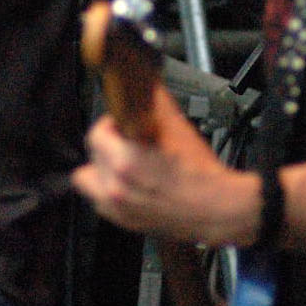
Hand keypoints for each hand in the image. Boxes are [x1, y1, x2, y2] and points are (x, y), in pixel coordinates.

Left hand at [72, 85, 258, 246]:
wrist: (216, 209)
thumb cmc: (201, 175)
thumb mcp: (178, 128)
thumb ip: (156, 102)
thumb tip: (147, 83)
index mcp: (125, 162)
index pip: (97, 132)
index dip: (113, 122)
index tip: (124, 122)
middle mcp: (115, 187)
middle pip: (93, 153)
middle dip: (110, 142)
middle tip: (130, 140)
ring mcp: (117, 207)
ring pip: (89, 178)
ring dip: (102, 167)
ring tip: (125, 162)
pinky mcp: (123, 221)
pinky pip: (100, 200)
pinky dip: (109, 189)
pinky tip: (130, 182)